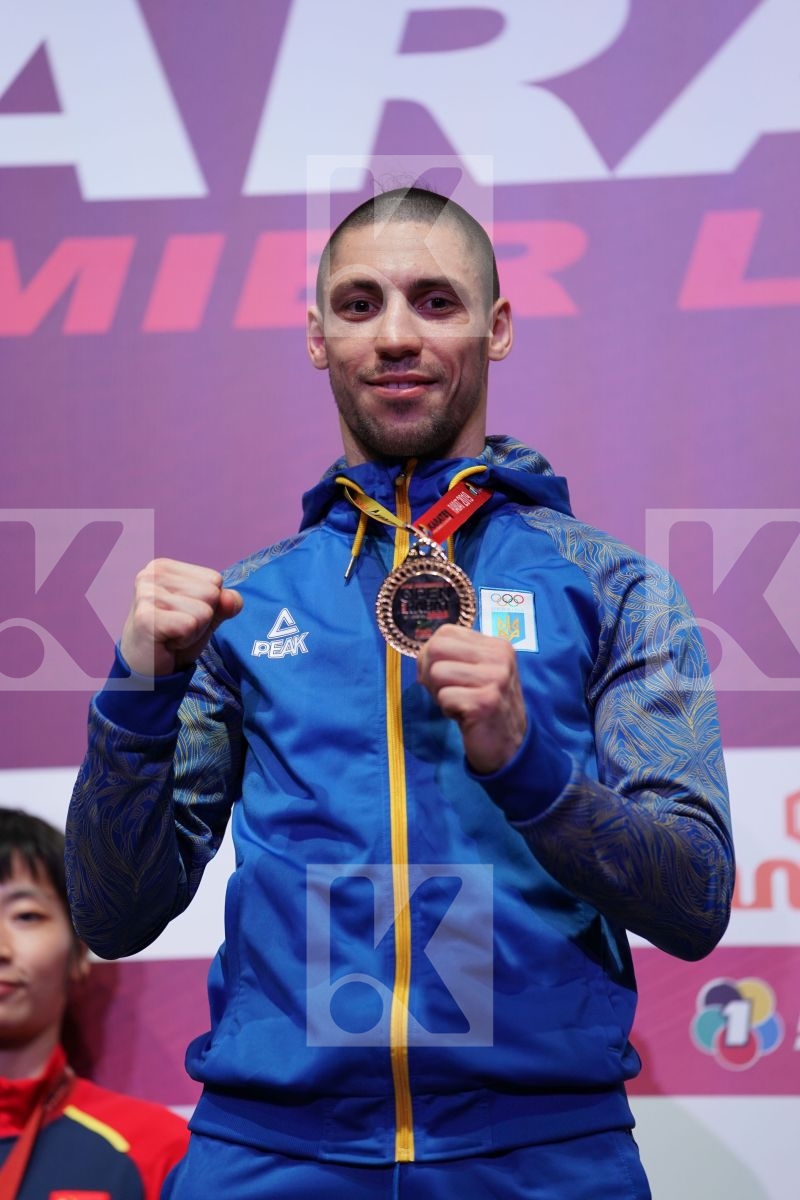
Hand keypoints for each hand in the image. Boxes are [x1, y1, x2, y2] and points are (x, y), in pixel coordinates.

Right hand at [120, 558, 242, 675]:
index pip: (215, 579)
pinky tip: (167, 642)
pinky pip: (190, 625)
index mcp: (164, 567)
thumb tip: (232, 599)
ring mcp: (146, 594)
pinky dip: (185, 640)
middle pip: (211, 593)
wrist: (146, 669)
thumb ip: (224, 603)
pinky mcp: (146, 618)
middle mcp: (152, 574)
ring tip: (171, 634)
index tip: (183, 615)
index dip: (208, 604)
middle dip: (202, 618)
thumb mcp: (207, 615)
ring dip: (193, 631)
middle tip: (177, 628)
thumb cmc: (174, 637)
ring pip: (203, 611)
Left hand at [417, 624, 526, 774]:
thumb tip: (423, 651)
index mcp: (497, 645)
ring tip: (460, 704)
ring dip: (440, 694)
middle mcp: (499, 657)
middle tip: (446, 692)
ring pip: (437, 672)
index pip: (445, 632)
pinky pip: (444, 697)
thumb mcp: (477, 673)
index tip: (443, 677)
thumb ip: (455, 656)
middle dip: (430, 673)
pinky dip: (448, 710)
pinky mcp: (486, 701)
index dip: (432, 654)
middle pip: (436, 648)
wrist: (509, 748)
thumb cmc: (485, 708)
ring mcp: (495, 678)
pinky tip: (466, 717)